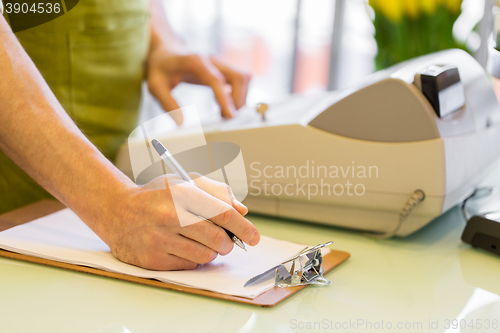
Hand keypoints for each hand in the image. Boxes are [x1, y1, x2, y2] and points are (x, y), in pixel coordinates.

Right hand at [97, 173, 259, 270]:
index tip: (254, 237)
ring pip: (206, 256)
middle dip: (229, 242)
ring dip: (212, 252)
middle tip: (226, 241)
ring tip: (202, 241)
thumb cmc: (157, 195)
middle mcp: (169, 216)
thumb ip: (216, 191)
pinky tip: (183, 247)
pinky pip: (189, 266)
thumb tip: (241, 211)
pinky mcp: (152, 259)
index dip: (243, 228)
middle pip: (218, 239)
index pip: (222, 214)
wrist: (117, 210)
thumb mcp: (183, 181)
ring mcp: (159, 240)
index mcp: (181, 193)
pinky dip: (194, 259)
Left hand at [147, 47, 250, 124]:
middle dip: (239, 100)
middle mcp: (213, 60)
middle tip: (226, 117)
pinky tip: (225, 105)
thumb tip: (181, 122)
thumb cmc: (161, 68)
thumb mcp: (155, 86)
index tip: (230, 116)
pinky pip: (240, 81)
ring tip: (226, 113)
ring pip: (244, 78)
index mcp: (195, 61)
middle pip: (240, 77)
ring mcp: (221, 63)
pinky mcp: (224, 69)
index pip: (217, 80)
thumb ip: (167, 103)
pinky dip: (238, 95)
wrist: (166, 51)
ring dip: (241, 98)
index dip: (225, 98)